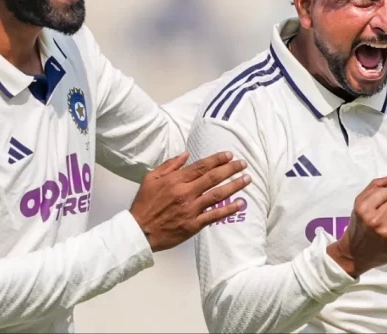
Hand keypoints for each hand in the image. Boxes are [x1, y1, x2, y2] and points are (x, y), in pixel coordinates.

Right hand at [130, 151, 249, 251]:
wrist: (139, 231)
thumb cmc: (144, 204)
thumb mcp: (151, 178)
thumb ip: (169, 165)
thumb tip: (186, 154)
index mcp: (176, 180)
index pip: (201, 166)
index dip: (217, 160)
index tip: (230, 155)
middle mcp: (186, 193)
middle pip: (213, 178)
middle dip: (231, 169)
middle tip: (243, 164)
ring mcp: (191, 209)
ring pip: (217, 195)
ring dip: (234, 186)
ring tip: (247, 180)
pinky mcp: (193, 225)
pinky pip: (214, 216)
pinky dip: (229, 209)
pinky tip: (240, 204)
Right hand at [327, 173, 386, 277]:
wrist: (354, 254)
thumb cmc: (358, 226)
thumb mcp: (359, 204)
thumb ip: (374, 187)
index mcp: (364, 209)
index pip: (385, 192)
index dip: (380, 200)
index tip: (374, 209)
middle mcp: (375, 221)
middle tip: (381, 219)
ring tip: (386, 228)